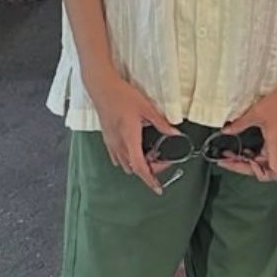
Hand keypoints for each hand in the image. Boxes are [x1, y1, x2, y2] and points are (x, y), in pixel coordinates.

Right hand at [88, 71, 178, 193]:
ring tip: (149, 153)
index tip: (158, 188)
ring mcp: (111, 143)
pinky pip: (117, 156)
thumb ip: (161, 123)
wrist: (102, 88)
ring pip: (125, 164)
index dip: (150, 180)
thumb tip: (174, 132)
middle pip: (135, 168)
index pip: (141, 168)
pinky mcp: (107, 138)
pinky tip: (135, 147)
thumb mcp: (147, 108)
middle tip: (161, 159)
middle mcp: (119, 145)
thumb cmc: (122, 96)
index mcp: (130, 139)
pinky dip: (128, 158)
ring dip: (138, 163)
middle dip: (149, 169)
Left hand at [217, 85, 276, 182]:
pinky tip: (245, 148)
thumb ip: (240, 124)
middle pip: (262, 168)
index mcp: (275, 145)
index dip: (255, 172)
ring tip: (232, 155)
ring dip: (247, 160)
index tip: (239, 162)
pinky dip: (253, 154)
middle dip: (242, 166)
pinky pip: (265, 153)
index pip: (271, 173)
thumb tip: (227, 130)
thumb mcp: (256, 113)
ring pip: (262, 161)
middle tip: (227, 160)